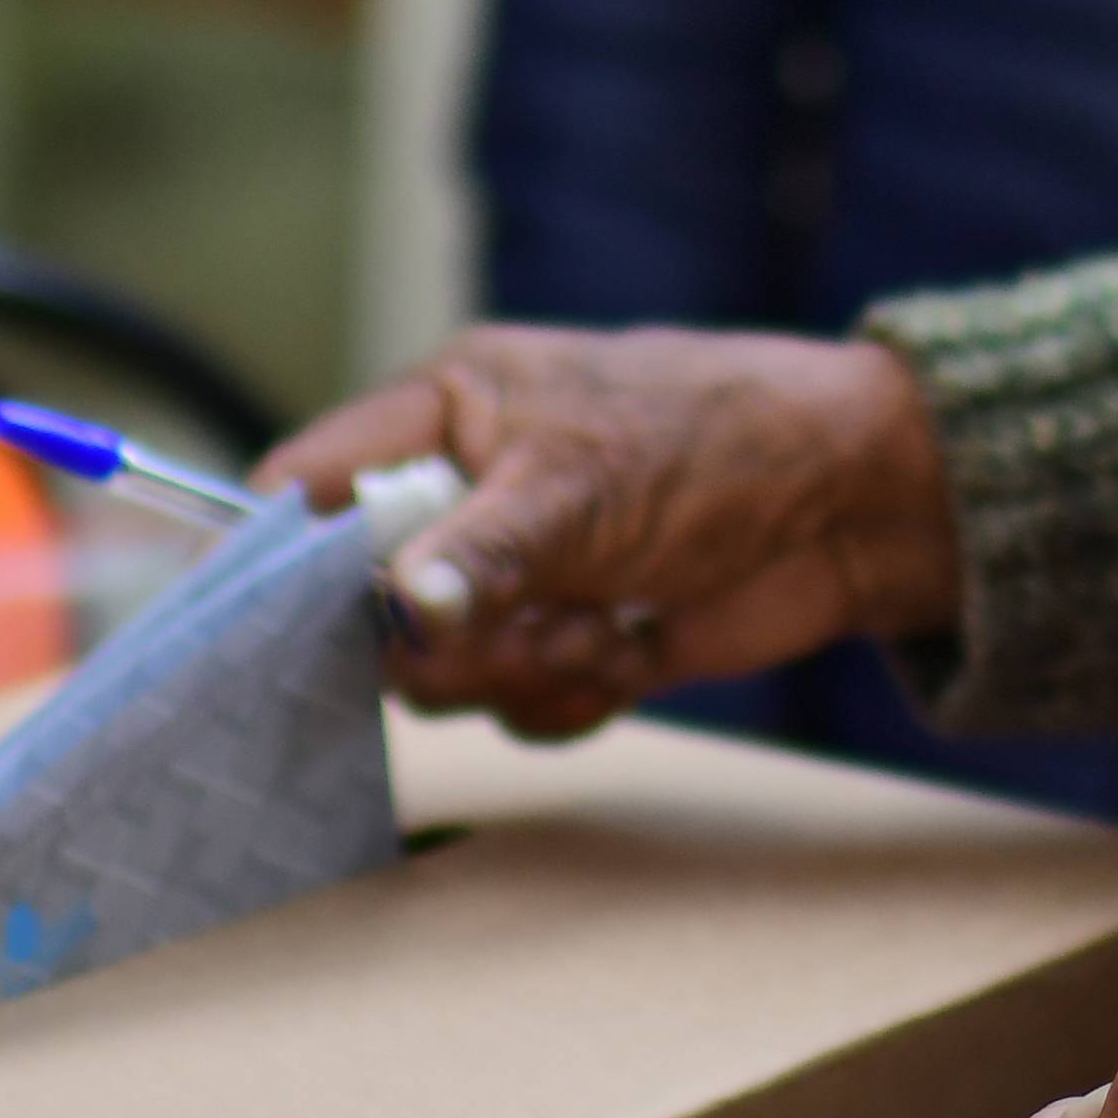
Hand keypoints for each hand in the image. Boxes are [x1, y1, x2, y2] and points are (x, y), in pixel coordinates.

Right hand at [281, 324, 958, 736]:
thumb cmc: (718, 442)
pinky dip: (573, 696)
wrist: (854, 507)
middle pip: (366, 607)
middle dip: (442, 641)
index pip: (309, 485)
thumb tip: (401, 614)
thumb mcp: (584, 487)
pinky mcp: (572, 637)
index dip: (274, 557)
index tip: (264, 631)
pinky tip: (632, 655)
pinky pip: (520, 705)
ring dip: (523, 669)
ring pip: (446, 671)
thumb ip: (478, 554)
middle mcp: (468, 492)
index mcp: (448, 413)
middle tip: (510, 626)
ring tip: (601, 628)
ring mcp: (519, 573)